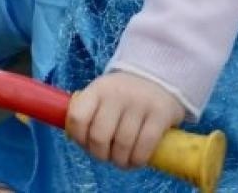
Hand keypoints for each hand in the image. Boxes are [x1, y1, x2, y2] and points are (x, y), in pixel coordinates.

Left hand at [65, 71, 185, 170]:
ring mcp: (139, 103)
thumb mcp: (101, 94)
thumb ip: (89, 113)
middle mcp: (116, 94)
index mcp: (97, 90)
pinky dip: (137, 160)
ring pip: (122, 145)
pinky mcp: (160, 114)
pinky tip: (136, 161)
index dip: (79, 138)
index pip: (77, 118)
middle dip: (100, 154)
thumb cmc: (122, 94)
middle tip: (106, 157)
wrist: (157, 76)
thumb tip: (77, 140)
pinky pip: (145, 146)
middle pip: (99, 136)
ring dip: (120, 161)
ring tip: (122, 161)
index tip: (86, 145)